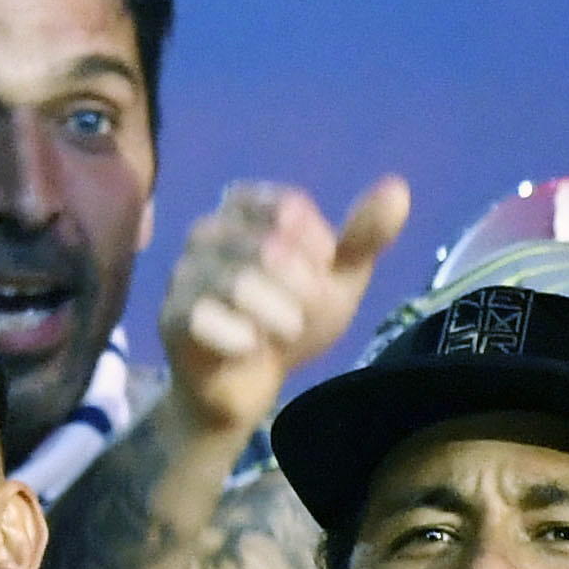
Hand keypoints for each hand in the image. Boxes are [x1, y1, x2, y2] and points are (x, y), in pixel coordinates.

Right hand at [156, 179, 415, 446]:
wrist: (246, 382)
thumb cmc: (290, 317)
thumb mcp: (337, 277)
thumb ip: (363, 235)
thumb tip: (398, 186)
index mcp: (244, 208)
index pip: (289, 207)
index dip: (317, 247)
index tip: (317, 270)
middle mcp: (206, 231)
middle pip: (269, 246)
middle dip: (303, 288)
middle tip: (300, 313)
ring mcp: (183, 274)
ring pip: (239, 283)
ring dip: (279, 316)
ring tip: (282, 331)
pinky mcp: (171, 317)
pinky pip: (205, 318)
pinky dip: (242, 339)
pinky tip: (249, 348)